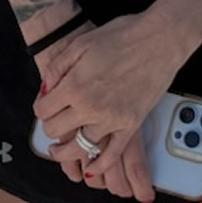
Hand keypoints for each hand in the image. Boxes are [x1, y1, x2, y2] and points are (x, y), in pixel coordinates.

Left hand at [34, 7, 196, 202]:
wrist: (160, 38)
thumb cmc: (122, 35)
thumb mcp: (81, 43)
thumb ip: (58, 68)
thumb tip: (46, 90)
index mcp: (74, 85)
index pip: (43, 110)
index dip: (41, 107)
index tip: (45, 105)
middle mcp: (90, 107)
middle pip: (56, 130)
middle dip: (51, 126)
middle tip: (54, 121)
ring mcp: (112, 119)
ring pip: (79, 147)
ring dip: (66, 150)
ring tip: (60, 149)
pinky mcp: (131, 125)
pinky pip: (112, 155)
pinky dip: (99, 165)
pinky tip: (90, 167)